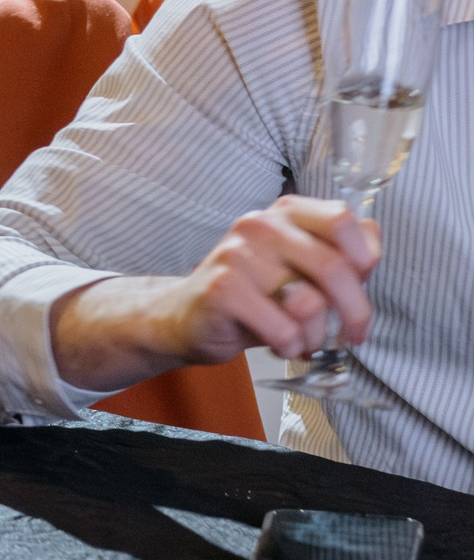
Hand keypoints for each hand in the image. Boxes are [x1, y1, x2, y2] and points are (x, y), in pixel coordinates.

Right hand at [49, 196, 381, 390]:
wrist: (186, 317)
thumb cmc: (254, 295)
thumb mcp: (300, 270)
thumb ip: (341, 254)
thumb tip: (372, 241)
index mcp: (285, 213)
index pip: (342, 220)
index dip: (364, 258)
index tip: (361, 288)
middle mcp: (260, 225)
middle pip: (334, 267)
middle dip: (355, 314)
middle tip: (351, 337)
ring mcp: (236, 254)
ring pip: (310, 304)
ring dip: (316, 336)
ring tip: (302, 340)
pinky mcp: (222, 287)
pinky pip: (283, 327)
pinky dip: (289, 346)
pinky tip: (276, 343)